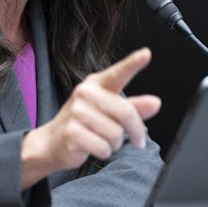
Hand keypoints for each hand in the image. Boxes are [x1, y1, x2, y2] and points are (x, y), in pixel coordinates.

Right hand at [20, 47, 160, 188]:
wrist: (52, 142)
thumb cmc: (85, 123)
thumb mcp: (110, 111)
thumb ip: (134, 107)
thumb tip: (155, 103)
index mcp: (97, 83)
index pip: (118, 73)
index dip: (133, 63)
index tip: (147, 54)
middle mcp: (85, 93)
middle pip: (126, 113)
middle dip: (135, 131)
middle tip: (137, 140)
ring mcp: (76, 112)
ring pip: (116, 134)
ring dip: (115, 143)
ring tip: (101, 139)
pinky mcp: (72, 132)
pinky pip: (104, 147)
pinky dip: (104, 152)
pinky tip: (93, 147)